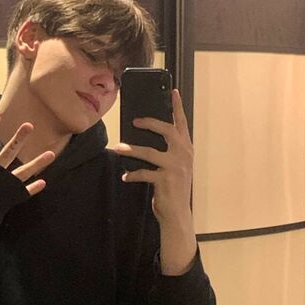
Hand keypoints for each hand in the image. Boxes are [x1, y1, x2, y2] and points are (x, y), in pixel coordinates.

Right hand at [0, 112, 54, 196]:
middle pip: (8, 152)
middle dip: (18, 139)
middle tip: (29, 125)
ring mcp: (5, 183)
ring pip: (23, 171)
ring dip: (38, 163)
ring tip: (52, 154)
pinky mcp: (11, 195)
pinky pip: (24, 192)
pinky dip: (33, 188)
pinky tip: (43, 182)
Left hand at [114, 89, 196, 273]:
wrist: (178, 213)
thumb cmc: (173, 187)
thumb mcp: (175, 166)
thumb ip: (167, 151)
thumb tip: (145, 137)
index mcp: (186, 149)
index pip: (182, 123)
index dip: (177, 107)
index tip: (173, 91)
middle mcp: (183, 154)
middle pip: (167, 130)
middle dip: (150, 122)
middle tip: (135, 120)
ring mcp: (175, 167)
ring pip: (150, 152)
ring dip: (131, 149)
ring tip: (118, 148)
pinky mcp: (165, 180)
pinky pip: (144, 173)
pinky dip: (132, 174)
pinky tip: (125, 177)